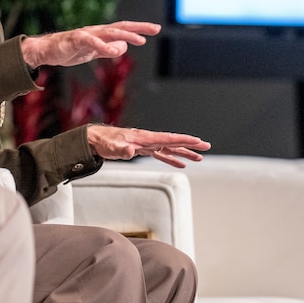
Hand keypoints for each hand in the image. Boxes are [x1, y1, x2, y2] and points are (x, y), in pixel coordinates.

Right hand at [20, 21, 159, 68]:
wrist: (46, 50)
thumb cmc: (69, 49)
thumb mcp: (93, 52)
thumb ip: (107, 49)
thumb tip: (123, 47)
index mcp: (100, 33)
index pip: (123, 29)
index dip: (139, 28)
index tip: (155, 29)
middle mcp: (96, 30)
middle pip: (121, 26)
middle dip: (139, 27)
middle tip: (156, 28)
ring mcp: (86, 34)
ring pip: (109, 32)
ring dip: (126, 35)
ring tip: (140, 40)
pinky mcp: (76, 40)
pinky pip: (92, 42)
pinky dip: (103, 46)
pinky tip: (114, 51)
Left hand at [86, 125, 210, 167]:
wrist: (97, 140)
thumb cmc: (105, 142)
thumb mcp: (113, 147)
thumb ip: (123, 149)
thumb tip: (130, 150)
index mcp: (145, 138)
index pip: (169, 138)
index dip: (184, 140)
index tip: (198, 141)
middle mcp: (149, 140)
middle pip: (174, 141)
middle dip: (190, 144)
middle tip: (206, 146)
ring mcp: (147, 145)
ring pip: (170, 148)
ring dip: (184, 153)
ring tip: (199, 158)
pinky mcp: (143, 150)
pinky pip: (161, 155)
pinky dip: (172, 159)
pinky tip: (181, 164)